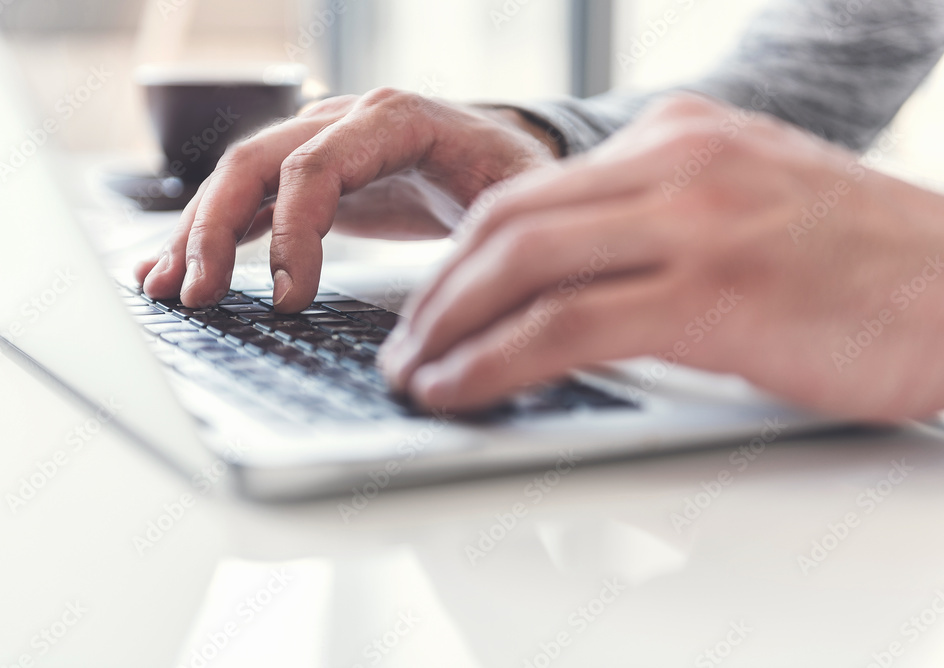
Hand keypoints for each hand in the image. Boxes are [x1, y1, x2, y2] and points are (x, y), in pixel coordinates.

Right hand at [134, 89, 558, 310]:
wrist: (502, 152)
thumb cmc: (511, 171)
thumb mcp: (516, 195)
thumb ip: (486, 228)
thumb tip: (457, 296)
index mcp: (394, 118)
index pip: (315, 164)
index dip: (294, 233)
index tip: (291, 299)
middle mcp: (345, 121)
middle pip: (256, 162)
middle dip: (216, 230)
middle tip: (197, 296)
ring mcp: (321, 143)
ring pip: (240, 180)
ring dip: (198, 233)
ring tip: (164, 286)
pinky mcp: (313, 177)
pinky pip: (252, 200)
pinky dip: (215, 234)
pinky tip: (181, 266)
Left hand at [381, 93, 943, 419]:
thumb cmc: (866, 267)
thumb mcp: (750, 205)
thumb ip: (663, 216)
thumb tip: (580, 271)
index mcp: (680, 137)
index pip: (531, 190)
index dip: (463, 255)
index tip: (434, 304)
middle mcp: (678, 162)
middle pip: (507, 220)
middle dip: (439, 292)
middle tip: (406, 344)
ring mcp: (695, 222)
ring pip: (522, 264)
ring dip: (451, 326)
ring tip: (416, 375)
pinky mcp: (712, 292)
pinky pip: (567, 325)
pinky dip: (497, 361)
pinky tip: (462, 389)